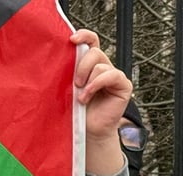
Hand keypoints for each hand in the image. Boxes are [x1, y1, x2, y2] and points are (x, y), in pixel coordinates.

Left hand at [70, 29, 131, 175]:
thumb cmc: (75, 111)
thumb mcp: (68, 88)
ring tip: (80, 96)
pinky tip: (87, 96)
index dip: (84, 36)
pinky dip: (96, 84)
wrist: (86, 131)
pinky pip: (111, 75)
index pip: (91, 41)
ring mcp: (114, 75)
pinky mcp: (123, 85)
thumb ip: (69, 72)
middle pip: (94, 52)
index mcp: (90, 64)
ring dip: (87, 80)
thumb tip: (58, 57)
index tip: (71, 40)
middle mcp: (103, 67)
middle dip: (81, 65)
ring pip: (100, 64)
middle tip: (75, 83)